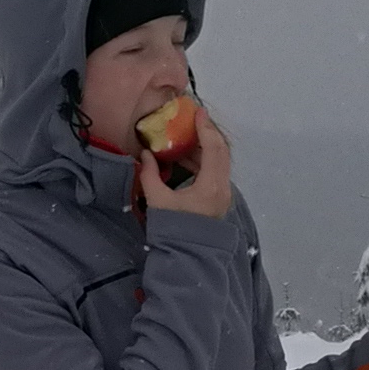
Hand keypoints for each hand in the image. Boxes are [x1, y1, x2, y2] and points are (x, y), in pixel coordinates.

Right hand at [139, 99, 233, 218]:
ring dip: (204, 148)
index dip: (205, 128)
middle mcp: (222, 188)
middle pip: (220, 152)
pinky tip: (186, 159)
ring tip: (185, 139)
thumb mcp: (157, 201)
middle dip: (207, 134)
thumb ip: (149, 175)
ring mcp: (223, 194)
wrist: (187, 257)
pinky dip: (203, 161)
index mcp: (210, 186)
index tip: (197, 112)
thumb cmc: (173, 230)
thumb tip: (145, 155)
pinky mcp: (218, 200)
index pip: (213, 148)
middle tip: (193, 120)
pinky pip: (215, 172)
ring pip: (219, 162)